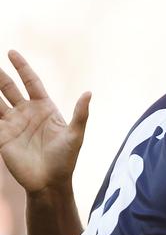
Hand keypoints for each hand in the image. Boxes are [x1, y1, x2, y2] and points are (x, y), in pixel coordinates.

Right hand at [0, 50, 89, 194]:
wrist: (50, 182)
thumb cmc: (66, 159)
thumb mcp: (76, 135)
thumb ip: (80, 114)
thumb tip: (89, 92)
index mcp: (45, 108)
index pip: (31, 82)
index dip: (22, 67)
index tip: (11, 52)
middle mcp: (27, 113)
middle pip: (9, 88)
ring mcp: (13, 124)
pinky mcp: (2, 137)